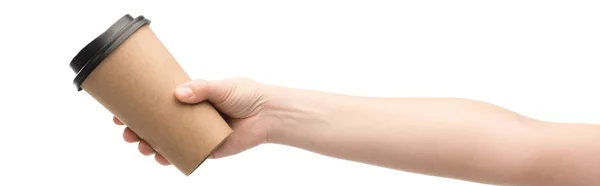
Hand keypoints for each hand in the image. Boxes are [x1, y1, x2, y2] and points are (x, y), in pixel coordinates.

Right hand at [113, 77, 275, 164]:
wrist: (268, 114)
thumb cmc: (247, 95)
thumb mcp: (222, 86)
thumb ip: (201, 88)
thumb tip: (179, 93)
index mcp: (189, 100)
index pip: (157, 103)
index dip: (136, 108)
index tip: (118, 111)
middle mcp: (188, 118)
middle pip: (156, 125)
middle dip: (136, 129)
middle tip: (126, 131)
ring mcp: (195, 134)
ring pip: (166, 142)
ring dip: (149, 145)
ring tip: (141, 144)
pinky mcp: (206, 149)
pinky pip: (183, 156)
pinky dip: (169, 158)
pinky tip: (159, 157)